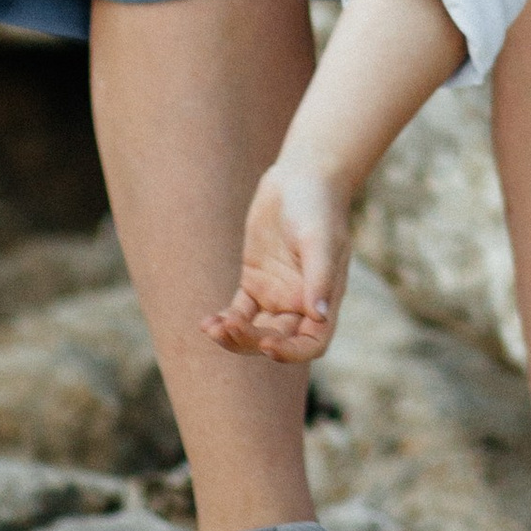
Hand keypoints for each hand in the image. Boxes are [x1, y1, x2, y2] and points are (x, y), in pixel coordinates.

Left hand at [203, 159, 350, 365]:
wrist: (299, 178)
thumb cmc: (317, 206)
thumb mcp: (319, 239)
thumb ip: (320, 277)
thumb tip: (319, 316)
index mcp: (323, 299)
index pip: (312, 342)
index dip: (292, 352)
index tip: (267, 345)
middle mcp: (300, 303)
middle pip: (277, 340)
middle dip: (252, 341)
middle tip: (231, 327)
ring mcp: (276, 294)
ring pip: (255, 330)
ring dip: (234, 337)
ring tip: (212, 329)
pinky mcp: (255, 281)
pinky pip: (239, 312)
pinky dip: (224, 321)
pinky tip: (207, 323)